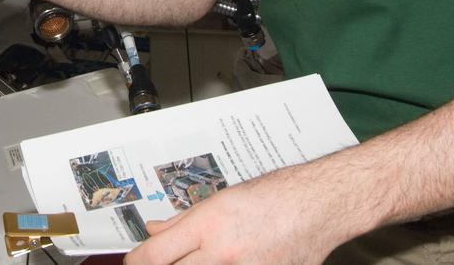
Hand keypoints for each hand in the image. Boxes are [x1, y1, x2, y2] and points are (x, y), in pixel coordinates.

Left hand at [125, 165, 354, 264]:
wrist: (320, 206)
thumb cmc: (275, 195)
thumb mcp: (221, 199)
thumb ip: (183, 219)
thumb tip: (154, 229)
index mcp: (208, 226)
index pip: (156, 254)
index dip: (138, 261)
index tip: (134, 261)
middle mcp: (223, 254)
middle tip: (166, 260)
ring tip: (210, 253)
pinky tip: (234, 258)